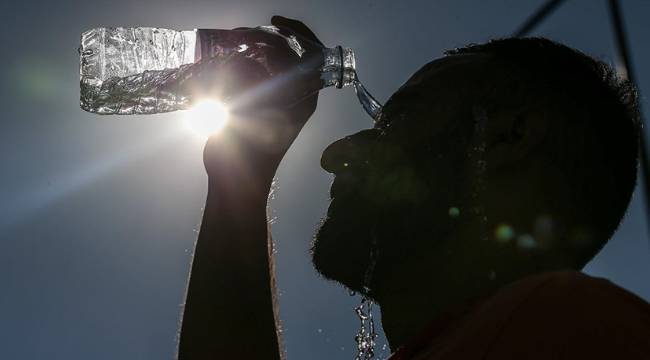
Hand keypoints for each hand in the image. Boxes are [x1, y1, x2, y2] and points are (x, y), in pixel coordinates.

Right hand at [202, 16, 323, 190]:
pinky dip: (240, 64)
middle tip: (239, 35)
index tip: (272, 23)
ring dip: (251, 49)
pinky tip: (223, 60)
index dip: (295, 32)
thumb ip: (245, 80)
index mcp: (305, 96)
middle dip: (265, 38)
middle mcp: (295, 94)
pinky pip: (254, 74)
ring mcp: (276, 99)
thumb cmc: (249, 153)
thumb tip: (237, 58)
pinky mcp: (258, 104)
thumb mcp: (249, 112)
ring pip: (269, 62)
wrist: (238, 182)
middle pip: (288, 52)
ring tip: (229, 44)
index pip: (310, 53)